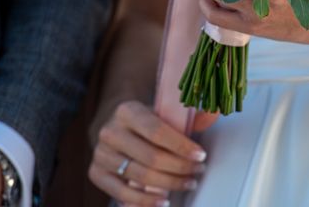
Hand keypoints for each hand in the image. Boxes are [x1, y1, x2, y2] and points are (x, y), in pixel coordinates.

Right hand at [89, 101, 207, 205]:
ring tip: (187, 183)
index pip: (158, 131)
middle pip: (151, 157)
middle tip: (198, 171)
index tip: (200, 156)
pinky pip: (121, 193)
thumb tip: (212, 115)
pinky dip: (145, 201)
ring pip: (139, 177)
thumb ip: (186, 115)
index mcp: (127, 110)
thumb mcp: (161, 111)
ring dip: (169, 185)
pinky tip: (163, 201)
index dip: (181, 146)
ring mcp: (101, 153)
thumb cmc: (145, 120)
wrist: (115, 126)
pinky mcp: (96, 173)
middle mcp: (110, 131)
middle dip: (180, 168)